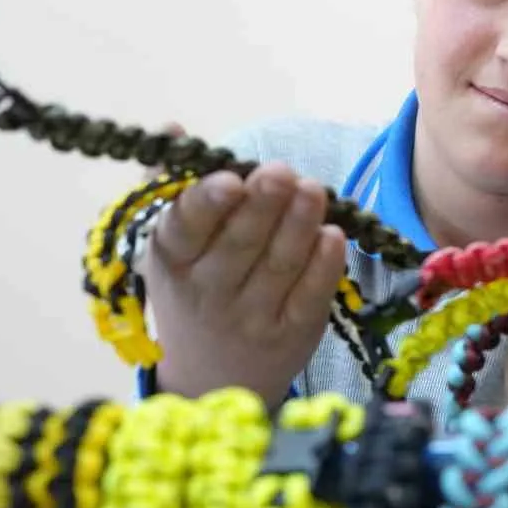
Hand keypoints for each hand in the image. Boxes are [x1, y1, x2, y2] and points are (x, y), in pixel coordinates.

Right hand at [143, 161, 346, 405]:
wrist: (212, 378)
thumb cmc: (196, 289)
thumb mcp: (174, 246)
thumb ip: (174, 186)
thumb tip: (173, 128)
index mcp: (174, 259)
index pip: (186, 228)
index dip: (208, 203)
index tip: (232, 178)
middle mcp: (208, 291)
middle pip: (240, 243)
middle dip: (263, 204)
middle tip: (282, 171)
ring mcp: (251, 316)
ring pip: (279, 265)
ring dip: (300, 224)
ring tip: (314, 190)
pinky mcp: (291, 333)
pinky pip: (311, 295)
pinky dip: (324, 264)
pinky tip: (334, 235)